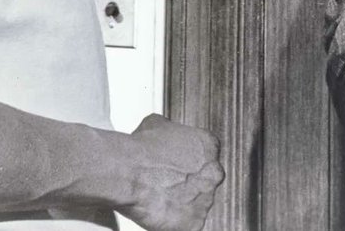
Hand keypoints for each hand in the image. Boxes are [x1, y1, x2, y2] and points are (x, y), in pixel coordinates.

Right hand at [118, 114, 224, 230]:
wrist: (130, 172)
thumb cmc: (142, 149)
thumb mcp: (158, 124)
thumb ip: (172, 130)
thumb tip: (167, 133)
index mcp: (210, 145)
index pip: (208, 156)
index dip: (190, 163)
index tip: (177, 167)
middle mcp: (214, 172)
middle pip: (207, 180)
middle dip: (191, 183)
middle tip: (169, 183)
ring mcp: (206, 199)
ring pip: (198, 204)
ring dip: (183, 202)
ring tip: (161, 197)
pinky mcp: (195, 222)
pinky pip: (188, 224)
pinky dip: (176, 221)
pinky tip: (161, 211)